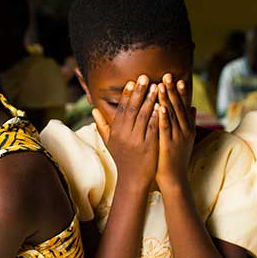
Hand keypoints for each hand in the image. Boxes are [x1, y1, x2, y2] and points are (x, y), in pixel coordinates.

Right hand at [92, 74, 160, 189]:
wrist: (133, 180)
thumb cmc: (122, 159)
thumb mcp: (110, 143)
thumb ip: (102, 126)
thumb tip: (93, 110)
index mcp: (116, 132)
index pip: (122, 109)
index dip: (127, 95)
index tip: (131, 81)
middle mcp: (125, 135)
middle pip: (132, 109)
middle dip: (139, 92)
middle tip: (145, 77)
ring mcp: (137, 140)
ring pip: (144, 116)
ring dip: (150, 100)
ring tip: (156, 86)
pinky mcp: (149, 146)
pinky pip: (153, 128)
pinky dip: (158, 116)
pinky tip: (163, 105)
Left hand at [156, 73, 195, 189]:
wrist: (175, 179)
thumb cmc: (177, 158)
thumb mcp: (185, 138)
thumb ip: (188, 122)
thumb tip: (192, 107)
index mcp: (187, 128)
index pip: (185, 106)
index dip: (182, 93)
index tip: (179, 79)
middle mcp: (184, 130)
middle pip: (179, 107)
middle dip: (173, 90)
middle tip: (168, 75)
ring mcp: (177, 137)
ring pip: (172, 115)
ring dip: (167, 99)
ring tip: (161, 85)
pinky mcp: (169, 145)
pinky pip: (166, 129)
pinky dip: (163, 117)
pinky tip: (159, 107)